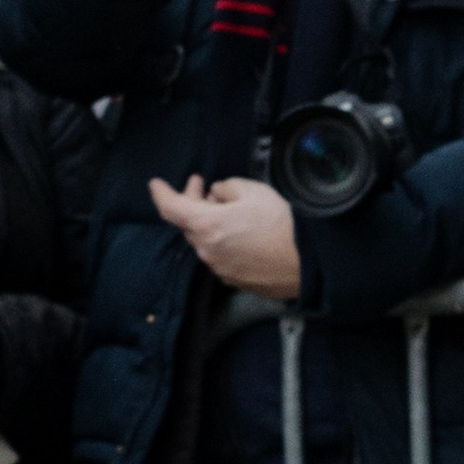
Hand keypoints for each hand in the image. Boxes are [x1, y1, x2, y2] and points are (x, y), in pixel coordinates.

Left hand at [149, 172, 304, 297]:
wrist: (308, 263)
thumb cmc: (282, 224)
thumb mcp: (254, 191)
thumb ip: (227, 188)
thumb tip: (217, 195)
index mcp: (206, 225)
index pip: (171, 208)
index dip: (161, 193)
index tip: (155, 184)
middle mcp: (206, 250)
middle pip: (188, 224)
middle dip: (191, 202)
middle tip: (199, 185)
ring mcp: (218, 268)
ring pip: (204, 240)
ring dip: (208, 221)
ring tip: (225, 206)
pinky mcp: (232, 279)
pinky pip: (219, 254)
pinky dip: (221, 239)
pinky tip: (238, 231)